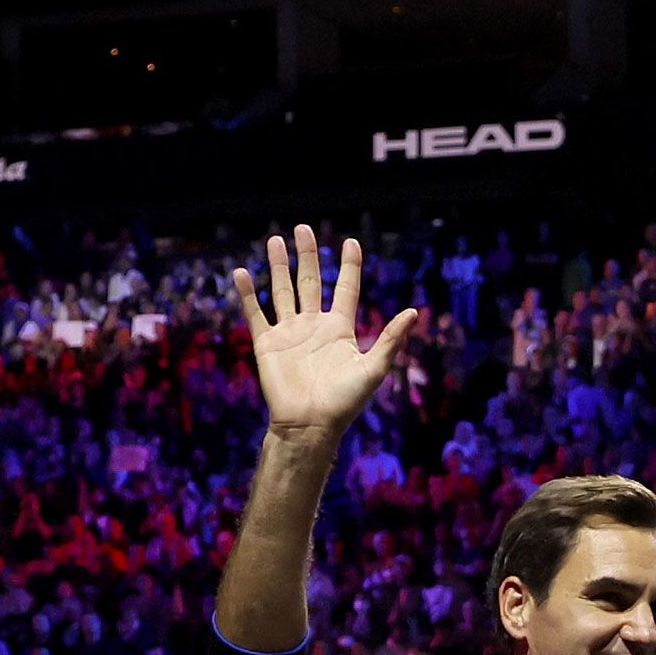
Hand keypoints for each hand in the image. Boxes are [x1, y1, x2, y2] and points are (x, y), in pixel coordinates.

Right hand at [237, 224, 421, 437]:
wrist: (310, 425)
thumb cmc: (344, 403)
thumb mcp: (374, 369)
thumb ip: (392, 339)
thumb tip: (414, 312)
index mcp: (339, 328)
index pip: (345, 288)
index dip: (348, 266)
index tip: (351, 242)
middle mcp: (313, 326)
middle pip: (309, 282)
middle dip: (308, 255)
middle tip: (303, 229)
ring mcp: (289, 333)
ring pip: (282, 291)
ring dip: (279, 266)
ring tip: (275, 240)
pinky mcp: (267, 343)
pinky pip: (255, 313)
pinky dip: (247, 294)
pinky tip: (241, 273)